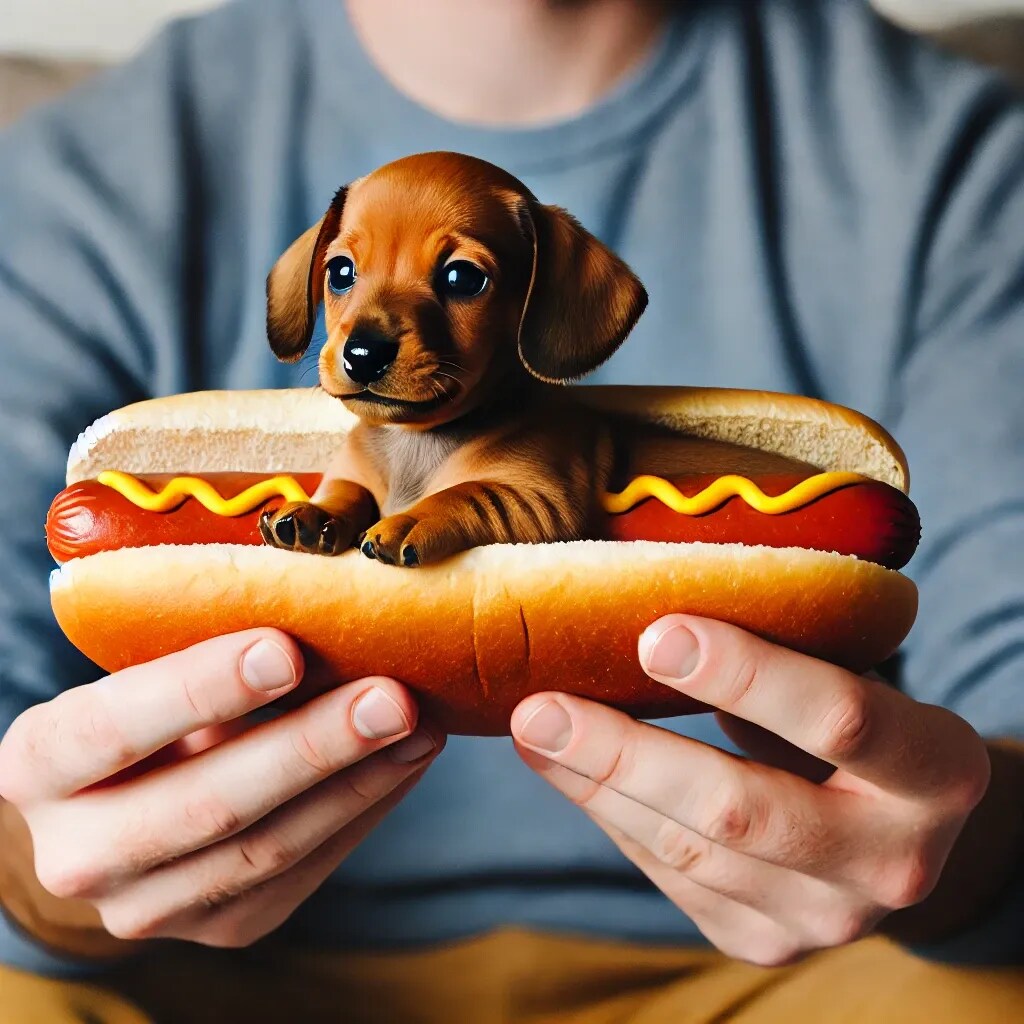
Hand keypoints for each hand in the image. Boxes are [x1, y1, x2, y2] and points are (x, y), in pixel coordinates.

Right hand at [0, 628, 441, 947]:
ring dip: (357, 782)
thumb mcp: (139, 672)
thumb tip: (317, 592)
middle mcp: (79, 853)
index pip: (113, 727)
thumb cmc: (138, 714)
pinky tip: (405, 761)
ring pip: (266, 851)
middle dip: (310, 748)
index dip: (200, 689)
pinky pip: (304, 873)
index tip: (284, 650)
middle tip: (391, 697)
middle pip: (206, 806)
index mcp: (39, 765)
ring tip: (421, 724)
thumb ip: (198, 645)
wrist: (112, 815)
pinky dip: (362, 811)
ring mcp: (149, 907)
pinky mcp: (221, 928)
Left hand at [511, 615, 990, 965]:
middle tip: (543, 707)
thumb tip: (650, 610)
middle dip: (627, 755)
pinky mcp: (768, 942)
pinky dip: (613, 818)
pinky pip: (672, 875)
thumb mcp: (853, 680)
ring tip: (534, 730)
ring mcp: (827, 917)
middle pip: (742, 808)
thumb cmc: (863, 729)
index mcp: (935, 771)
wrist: (899, 834)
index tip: (653, 634)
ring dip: (596, 786)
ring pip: (689, 849)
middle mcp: (892, 862)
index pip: (839, 717)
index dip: (746, 674)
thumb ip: (782, 657)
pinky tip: (570, 772)